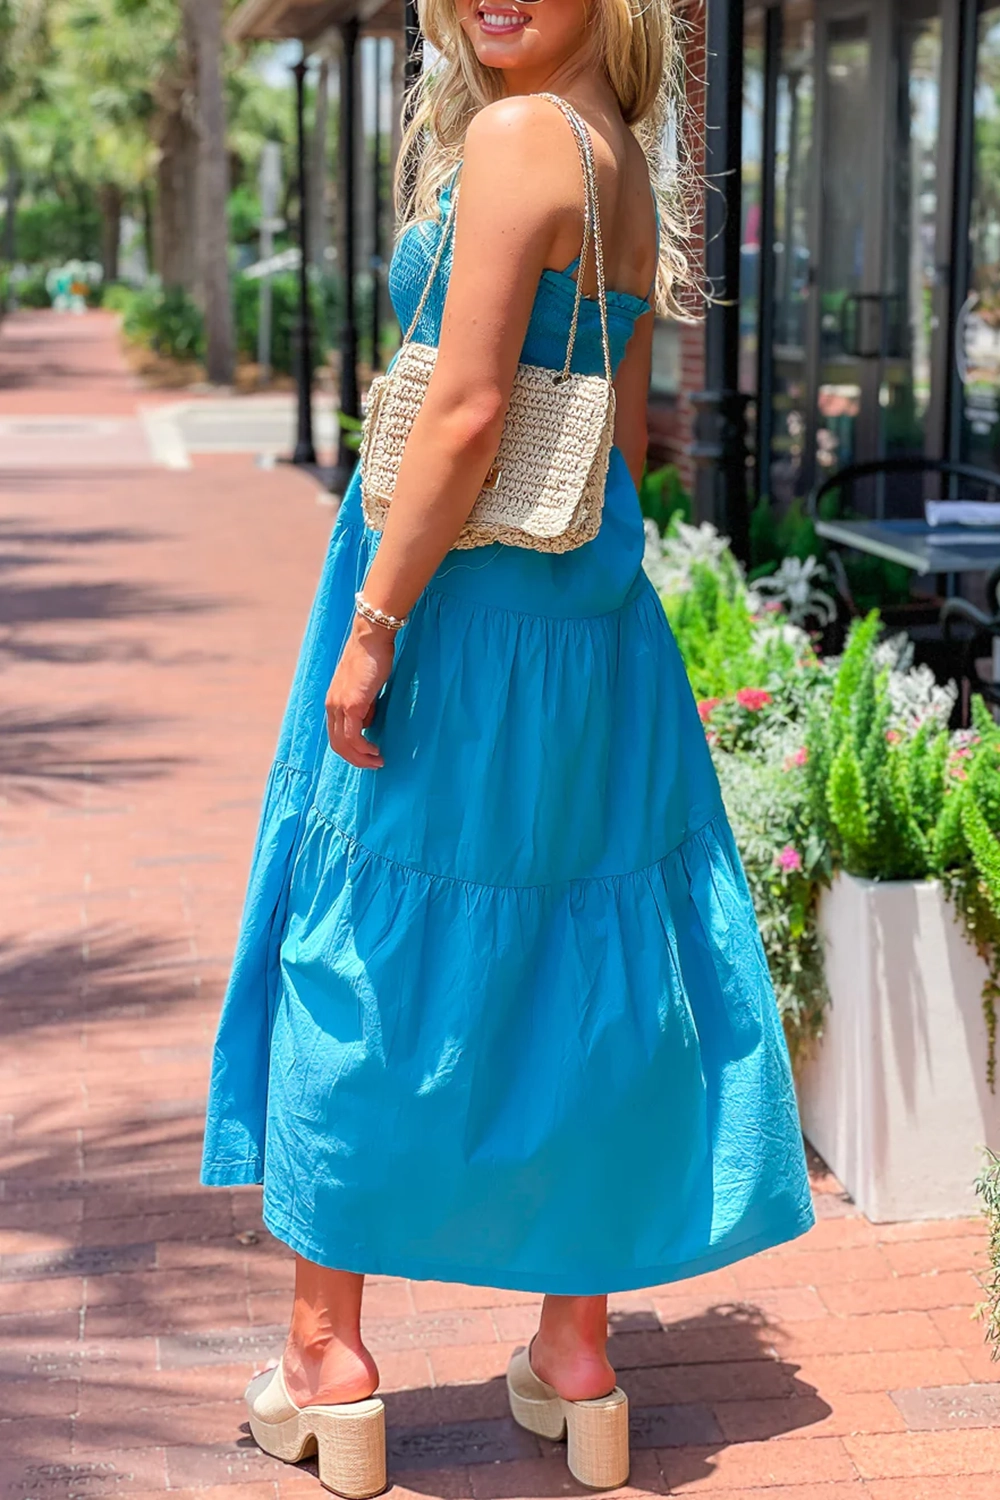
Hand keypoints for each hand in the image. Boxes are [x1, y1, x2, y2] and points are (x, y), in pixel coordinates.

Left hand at [325, 618, 396, 767]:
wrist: (370, 639)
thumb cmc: (372, 658)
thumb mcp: (366, 688)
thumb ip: (365, 706)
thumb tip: (367, 724)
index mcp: (333, 702)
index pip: (336, 735)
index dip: (351, 751)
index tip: (368, 756)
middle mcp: (332, 706)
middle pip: (337, 745)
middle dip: (355, 759)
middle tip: (373, 765)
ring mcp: (340, 706)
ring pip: (344, 744)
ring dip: (361, 757)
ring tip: (377, 761)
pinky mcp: (352, 704)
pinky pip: (354, 736)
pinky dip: (363, 748)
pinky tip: (375, 750)